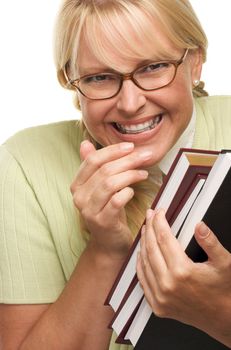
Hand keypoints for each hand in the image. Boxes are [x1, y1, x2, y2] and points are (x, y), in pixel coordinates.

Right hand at [71, 140, 150, 256]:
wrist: (109, 243)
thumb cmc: (108, 211)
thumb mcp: (99, 188)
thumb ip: (93, 166)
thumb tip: (85, 143)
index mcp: (77, 185)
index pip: (92, 160)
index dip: (112, 151)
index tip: (130, 146)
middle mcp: (79, 197)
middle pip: (104, 170)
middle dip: (127, 160)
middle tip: (145, 156)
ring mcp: (89, 211)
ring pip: (110, 183)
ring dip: (130, 175)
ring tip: (144, 173)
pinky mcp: (102, 222)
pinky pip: (116, 201)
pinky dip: (128, 192)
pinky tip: (134, 191)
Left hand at [136, 208, 230, 346]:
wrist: (223, 320)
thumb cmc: (225, 289)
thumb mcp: (224, 263)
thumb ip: (211, 243)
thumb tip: (199, 225)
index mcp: (182, 271)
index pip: (164, 238)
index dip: (160, 222)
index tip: (159, 211)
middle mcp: (167, 285)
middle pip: (151, 248)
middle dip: (149, 228)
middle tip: (149, 214)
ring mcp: (160, 297)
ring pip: (145, 263)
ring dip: (143, 243)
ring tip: (145, 229)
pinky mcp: (158, 306)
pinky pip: (143, 280)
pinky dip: (141, 264)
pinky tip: (142, 253)